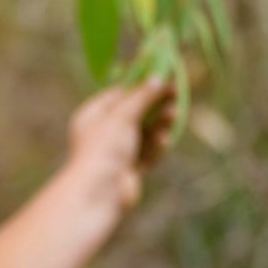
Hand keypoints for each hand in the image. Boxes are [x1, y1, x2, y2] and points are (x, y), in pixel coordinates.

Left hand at [64, 78, 175, 213]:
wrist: (98, 194)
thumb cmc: (103, 149)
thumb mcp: (122, 116)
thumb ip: (142, 97)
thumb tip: (158, 77)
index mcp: (92, 115)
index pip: (119, 93)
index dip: (140, 84)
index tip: (161, 74)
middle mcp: (103, 132)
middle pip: (134, 113)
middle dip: (154, 104)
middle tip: (175, 91)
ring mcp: (116, 152)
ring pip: (143, 133)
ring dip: (158, 123)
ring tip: (173, 113)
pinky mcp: (129, 169)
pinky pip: (147, 152)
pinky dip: (156, 146)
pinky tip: (164, 140)